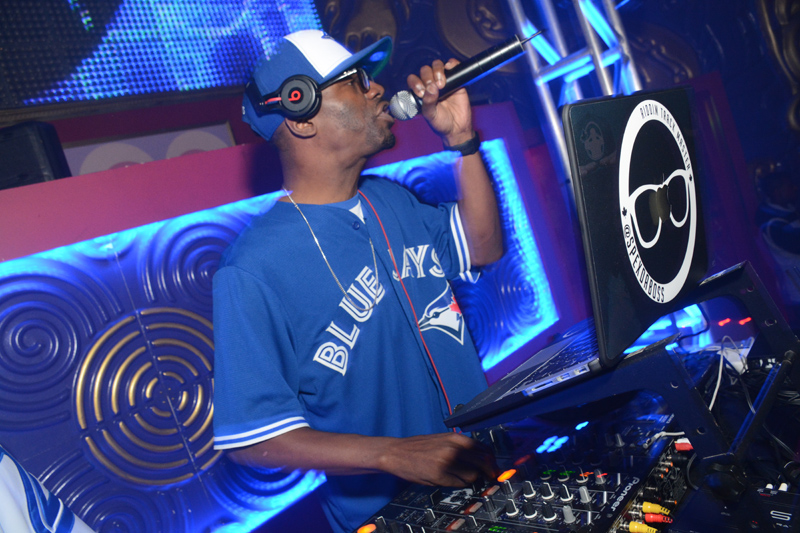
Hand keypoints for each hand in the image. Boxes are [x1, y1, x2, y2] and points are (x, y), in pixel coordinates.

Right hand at [379, 432, 498, 486]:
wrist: (396, 452)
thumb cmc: (418, 447)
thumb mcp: (442, 439)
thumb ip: (460, 446)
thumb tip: (480, 456)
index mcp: (455, 438)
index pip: (483, 449)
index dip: (492, 460)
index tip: (494, 466)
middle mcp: (453, 448)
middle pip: (483, 462)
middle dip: (489, 471)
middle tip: (490, 476)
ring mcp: (447, 462)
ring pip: (473, 475)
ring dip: (471, 478)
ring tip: (461, 476)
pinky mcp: (440, 475)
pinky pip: (459, 483)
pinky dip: (459, 483)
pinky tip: (451, 479)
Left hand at [406, 60, 474, 145]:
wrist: (458, 128)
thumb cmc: (441, 123)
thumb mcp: (430, 115)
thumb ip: (428, 102)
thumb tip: (431, 87)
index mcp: (421, 92)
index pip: (413, 80)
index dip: (415, 83)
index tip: (421, 93)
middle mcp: (431, 85)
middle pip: (425, 70)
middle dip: (427, 78)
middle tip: (435, 89)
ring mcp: (444, 81)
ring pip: (437, 65)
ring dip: (437, 71)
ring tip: (442, 84)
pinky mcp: (456, 80)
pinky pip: (453, 65)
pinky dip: (451, 63)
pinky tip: (449, 69)